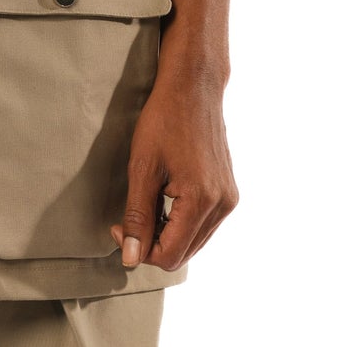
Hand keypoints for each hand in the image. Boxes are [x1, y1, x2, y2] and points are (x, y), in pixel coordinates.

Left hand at [112, 69, 237, 272]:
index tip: (119, 228)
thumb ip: (137, 219)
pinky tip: (164, 203)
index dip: (139, 250)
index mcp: (202, 200)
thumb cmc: (165, 120)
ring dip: (166, 236)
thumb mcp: (142, 171)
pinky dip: (180, 225)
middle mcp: (222, 205)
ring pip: (192, 244)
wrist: (195, 87)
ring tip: (147, 207)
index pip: (169, 256)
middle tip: (128, 221)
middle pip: (182, 255)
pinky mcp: (228, 193)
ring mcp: (228, 199)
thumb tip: (131, 259)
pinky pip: (202, 227)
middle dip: (151, 246)